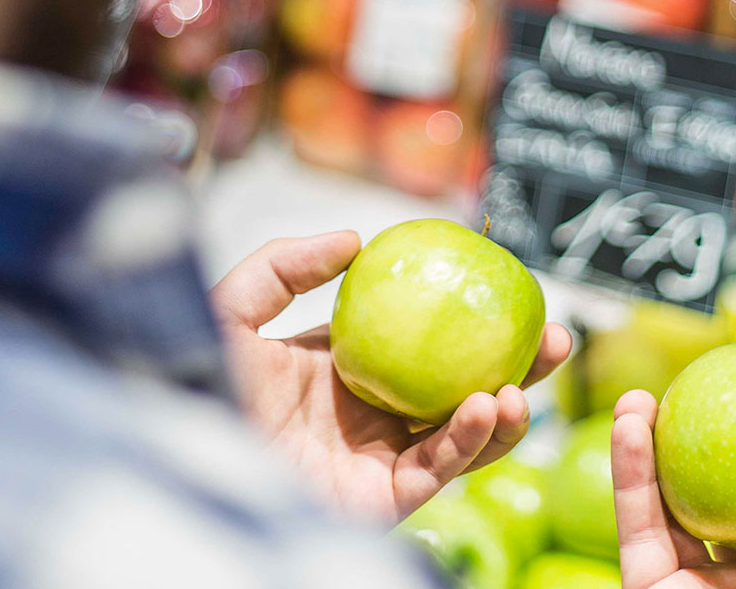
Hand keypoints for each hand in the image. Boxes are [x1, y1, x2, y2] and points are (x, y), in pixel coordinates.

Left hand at [209, 231, 570, 523]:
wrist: (182, 453)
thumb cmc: (195, 382)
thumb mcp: (234, 308)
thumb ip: (286, 265)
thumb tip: (355, 238)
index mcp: (342, 368)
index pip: (420, 340)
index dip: (467, 319)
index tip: (508, 287)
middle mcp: (368, 414)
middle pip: (458, 387)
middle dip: (513, 366)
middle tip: (553, 336)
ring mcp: (377, 457)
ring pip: (462, 434)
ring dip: (505, 409)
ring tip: (525, 380)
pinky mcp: (380, 498)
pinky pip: (438, 467)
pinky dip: (470, 440)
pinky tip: (488, 407)